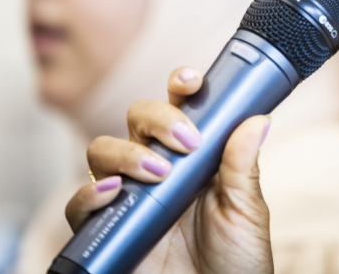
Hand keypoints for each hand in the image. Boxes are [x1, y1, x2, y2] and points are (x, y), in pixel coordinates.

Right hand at [65, 67, 273, 273]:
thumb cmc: (235, 261)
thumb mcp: (246, 212)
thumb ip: (244, 167)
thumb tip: (258, 119)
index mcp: (194, 156)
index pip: (179, 107)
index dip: (180, 86)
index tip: (191, 82)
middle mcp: (157, 168)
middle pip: (137, 118)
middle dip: (158, 118)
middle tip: (186, 142)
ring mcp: (128, 196)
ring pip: (103, 149)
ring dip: (126, 152)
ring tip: (157, 173)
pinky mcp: (106, 229)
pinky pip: (80, 204)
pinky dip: (88, 193)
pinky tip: (113, 192)